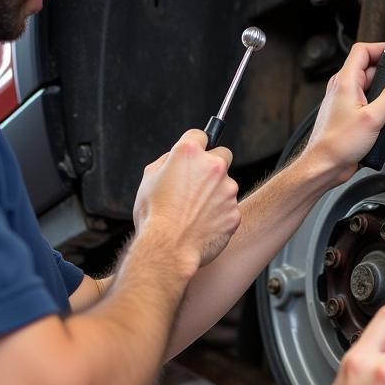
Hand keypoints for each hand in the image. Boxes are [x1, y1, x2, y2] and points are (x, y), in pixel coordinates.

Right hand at [133, 129, 240, 274]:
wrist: (168, 249)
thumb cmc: (153, 215)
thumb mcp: (148, 179)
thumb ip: (167, 162)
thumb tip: (176, 158)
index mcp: (189, 153)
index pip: (201, 135)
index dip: (195, 145)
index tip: (195, 154)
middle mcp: (213, 166)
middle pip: (223, 155)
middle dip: (213, 165)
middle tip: (198, 183)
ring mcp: (228, 189)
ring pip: (226, 185)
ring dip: (215, 194)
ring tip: (194, 213)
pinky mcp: (235, 211)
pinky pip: (229, 209)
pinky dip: (219, 215)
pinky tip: (202, 225)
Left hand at [303, 42, 384, 183]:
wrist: (326, 165)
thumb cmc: (337, 144)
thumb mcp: (372, 118)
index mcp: (346, 80)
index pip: (365, 50)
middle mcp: (347, 87)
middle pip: (378, 71)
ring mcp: (350, 100)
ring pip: (380, 90)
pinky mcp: (355, 114)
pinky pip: (376, 104)